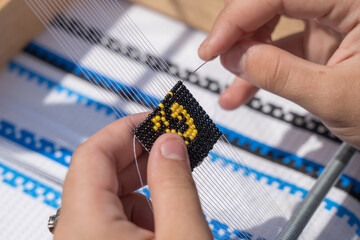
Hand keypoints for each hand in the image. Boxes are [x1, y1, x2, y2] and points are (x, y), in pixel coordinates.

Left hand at [53, 113, 211, 239]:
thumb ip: (175, 185)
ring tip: (173, 193)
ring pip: (107, 198)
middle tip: (171, 145)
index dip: (126, 129)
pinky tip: (162, 224)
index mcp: (86, 227)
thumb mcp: (183, 236)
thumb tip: (168, 144)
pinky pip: (111, 219)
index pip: (93, 153)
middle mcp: (74, 234)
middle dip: (140, 156)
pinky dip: (138, 213)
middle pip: (98, 174)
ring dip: (142, 188)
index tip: (155, 119)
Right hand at [198, 0, 359, 148]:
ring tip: (231, 83)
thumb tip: (234, 57)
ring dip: (245, 54)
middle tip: (219, 59)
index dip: (237, 17)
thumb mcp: (334, 97)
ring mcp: (331, 22)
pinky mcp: (322, 42)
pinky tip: (240, 92)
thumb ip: (281, 74)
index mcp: (355, 0)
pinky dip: (259, 71)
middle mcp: (341, 3)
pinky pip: (281, 49)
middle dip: (240, 31)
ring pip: (273, 24)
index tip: (211, 48)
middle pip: (272, 1)